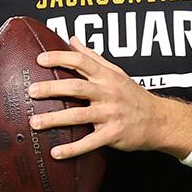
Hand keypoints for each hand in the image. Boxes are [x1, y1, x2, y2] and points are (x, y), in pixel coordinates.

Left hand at [26, 38, 189, 159]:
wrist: (159, 120)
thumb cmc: (133, 95)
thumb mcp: (116, 72)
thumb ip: (92, 56)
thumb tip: (72, 38)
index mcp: (107, 76)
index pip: (81, 61)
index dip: (60, 58)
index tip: (40, 59)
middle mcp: (108, 93)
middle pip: (76, 87)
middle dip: (52, 89)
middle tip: (31, 91)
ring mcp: (111, 114)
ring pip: (78, 115)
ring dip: (55, 119)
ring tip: (34, 123)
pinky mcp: (113, 134)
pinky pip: (90, 142)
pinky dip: (72, 149)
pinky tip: (55, 153)